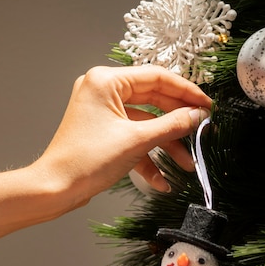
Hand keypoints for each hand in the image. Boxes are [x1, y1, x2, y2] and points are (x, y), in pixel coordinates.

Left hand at [32, 65, 211, 205]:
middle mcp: (103, 91)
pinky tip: (162, 179)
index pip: (157, 77)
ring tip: (186, 164)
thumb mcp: (137, 140)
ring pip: (146, 123)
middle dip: (178, 122)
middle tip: (203, 130)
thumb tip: (197, 115)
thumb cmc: (86, 160)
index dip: (186, 92)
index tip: (207, 105)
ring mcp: (103, 113)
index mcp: (106, 81)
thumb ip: (172, 125)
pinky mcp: (104, 132)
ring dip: (166, 145)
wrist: (56, 188)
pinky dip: (148, 156)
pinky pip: (133, 138)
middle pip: (154, 100)